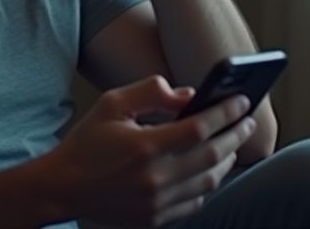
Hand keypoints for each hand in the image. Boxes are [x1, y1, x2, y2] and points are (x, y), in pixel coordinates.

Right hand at [42, 75, 256, 226]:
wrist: (63, 187)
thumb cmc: (87, 142)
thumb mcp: (112, 103)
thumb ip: (151, 92)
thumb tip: (189, 94)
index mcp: (145, 146)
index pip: (200, 127)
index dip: (225, 112)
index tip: (242, 101)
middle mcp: (155, 177)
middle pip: (213, 155)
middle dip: (235, 134)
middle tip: (246, 121)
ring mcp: (157, 202)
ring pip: (209, 180)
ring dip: (226, 159)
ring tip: (231, 142)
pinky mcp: (156, 218)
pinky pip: (196, 201)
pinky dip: (208, 183)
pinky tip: (209, 169)